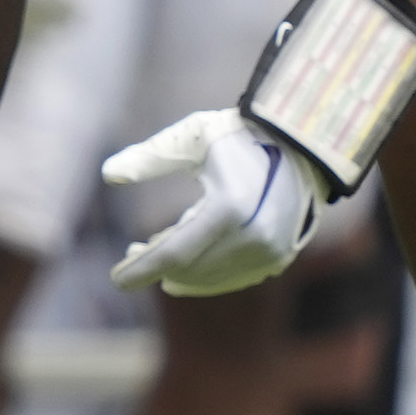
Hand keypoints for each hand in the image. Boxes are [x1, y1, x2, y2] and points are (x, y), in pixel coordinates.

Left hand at [105, 108, 329, 296]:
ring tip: (158, 253)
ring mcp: (270, 252)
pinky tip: (191, 263)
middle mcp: (253, 237)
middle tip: (132, 256)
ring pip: (211, 279)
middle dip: (157, 268)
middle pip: (189, 270)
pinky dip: (208, 274)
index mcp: (229, 208)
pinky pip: (234, 277)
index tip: (116, 279)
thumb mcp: (195, 138)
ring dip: (181, 273)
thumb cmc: (244, 134)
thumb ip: (151, 156)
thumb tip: (108, 174)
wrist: (306, 144)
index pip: (173, 254)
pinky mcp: (280, 257)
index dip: (142, 270)